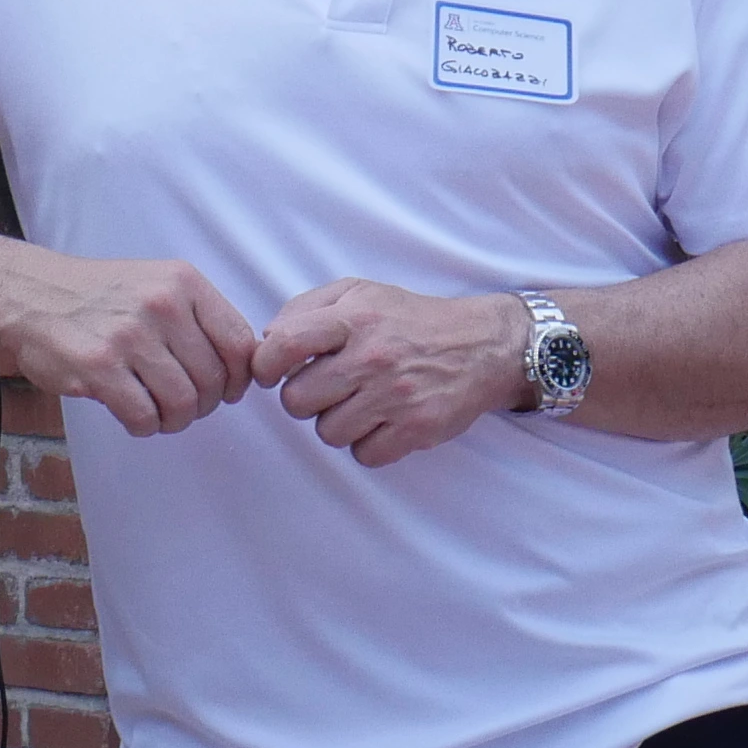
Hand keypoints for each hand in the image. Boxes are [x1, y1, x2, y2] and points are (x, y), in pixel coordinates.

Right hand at [0, 246, 258, 438]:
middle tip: (183, 406)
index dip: (237, 379)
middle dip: (203, 405)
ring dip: (174, 420)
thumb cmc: (101, 296)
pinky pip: (144, 416)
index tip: (224, 391)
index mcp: (184, 282)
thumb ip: (199, 318)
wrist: (32, 293)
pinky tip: (133, 414)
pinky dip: (144, 425)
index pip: (239, 343)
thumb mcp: (158, 283)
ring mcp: (129, 336)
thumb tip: (243, 369)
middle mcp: (162, 305)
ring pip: (183, 402)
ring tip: (159, 414)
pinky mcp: (99, 367)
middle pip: (212, 380)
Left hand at [254, 280, 529, 467]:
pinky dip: (368, 444)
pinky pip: (364, 455)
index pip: (284, 345)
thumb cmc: (409, 320)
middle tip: (328, 388)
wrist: (482, 345)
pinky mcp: (416, 429)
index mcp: (354, 318)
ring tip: (361, 402)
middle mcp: (373, 357)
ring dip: (337, 423)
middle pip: (297, 401)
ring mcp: (395, 396)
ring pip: (328, 433)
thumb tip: (267, 340)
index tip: (271, 372)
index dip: (265, 365)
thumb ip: (306, 309)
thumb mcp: (359, 293)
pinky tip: (382, 421)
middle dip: (305, 398)